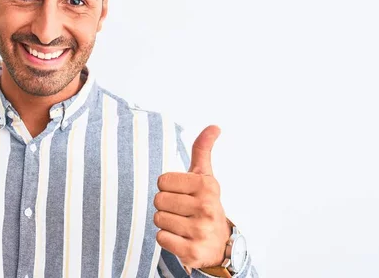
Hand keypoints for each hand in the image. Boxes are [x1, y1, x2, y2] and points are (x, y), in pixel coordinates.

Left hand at [154, 125, 230, 269]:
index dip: (168, 188)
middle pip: (159, 200)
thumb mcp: (205, 176)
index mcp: (207, 186)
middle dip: (167, 206)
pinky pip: (161, 238)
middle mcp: (206, 208)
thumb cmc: (205, 204)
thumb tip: (214, 126)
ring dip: (167, 223)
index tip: (183, 194)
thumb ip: (203, 150)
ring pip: (158, 220)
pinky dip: (167, 239)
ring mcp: (201, 231)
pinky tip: (182, 238)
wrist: (220, 243)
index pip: (162, 181)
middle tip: (183, 211)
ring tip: (183, 224)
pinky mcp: (192, 252)